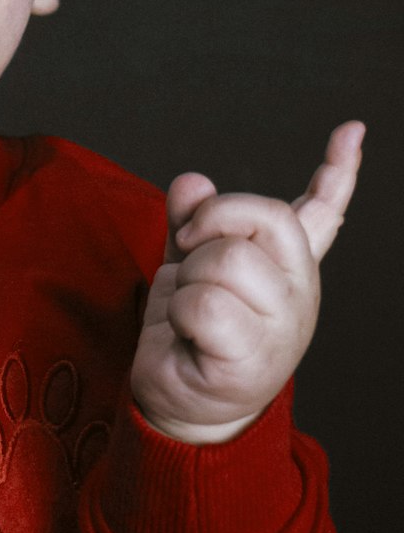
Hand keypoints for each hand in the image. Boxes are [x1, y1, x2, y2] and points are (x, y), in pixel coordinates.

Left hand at [132, 121, 364, 444]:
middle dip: (210, 222)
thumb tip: (192, 181)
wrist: (179, 403)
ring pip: (225, 260)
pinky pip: (204, 304)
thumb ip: (190, 219)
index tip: (353, 130)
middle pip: (262, 217)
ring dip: (187, 279)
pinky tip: (189, 337)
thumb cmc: (189, 330)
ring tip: (190, 311)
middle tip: (187, 249)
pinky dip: (179, 313)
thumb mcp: (186, 261)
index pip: (322, 211)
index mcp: (286, 263)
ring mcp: (282, 327)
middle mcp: (297, 290)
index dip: (339, 169)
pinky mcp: (253, 359)